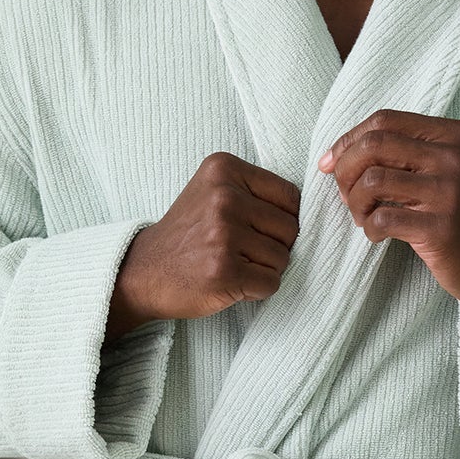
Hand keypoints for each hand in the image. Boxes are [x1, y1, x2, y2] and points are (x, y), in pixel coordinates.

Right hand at [104, 152, 300, 340]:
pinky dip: (257, 290)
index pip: (290, 196)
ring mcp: (223, 234)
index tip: (255, 230)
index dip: (282, 220)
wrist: (143, 272)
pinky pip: (271, 283)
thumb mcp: (213, 192)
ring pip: (283, 258)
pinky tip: (232, 283)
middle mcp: (224, 197)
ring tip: (234, 266)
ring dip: (265, 270)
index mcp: (224, 169)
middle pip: (291, 228)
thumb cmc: (188, 235)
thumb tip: (315, 210)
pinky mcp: (224, 270)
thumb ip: (255, 192)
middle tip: (242, 253)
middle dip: (274, 247)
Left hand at [318, 110, 459, 357]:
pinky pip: (381, 219)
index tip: (331, 165)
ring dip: (355, 204)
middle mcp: (453, 157)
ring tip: (365, 218)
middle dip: (345, 170)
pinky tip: (378, 236)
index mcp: (452, 134)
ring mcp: (449, 192)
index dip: (348, 141)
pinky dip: (369, 229)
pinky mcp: (441, 228)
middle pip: (374, 145)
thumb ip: (400, 155)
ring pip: (372, 181)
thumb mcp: (442, 171)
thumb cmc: (458, 216)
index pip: (383, 121)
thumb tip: (335, 156)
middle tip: (345, 195)